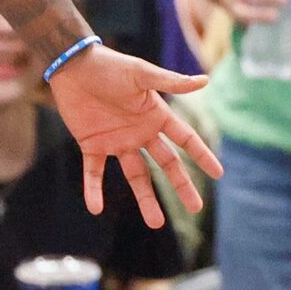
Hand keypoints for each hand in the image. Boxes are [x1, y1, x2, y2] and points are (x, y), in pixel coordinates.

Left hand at [40, 46, 219, 226]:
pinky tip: (96, 208)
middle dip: (181, 185)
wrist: (72, 66)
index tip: (218, 173)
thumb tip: (205, 80)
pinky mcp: (92, 145)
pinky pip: (94, 173)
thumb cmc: (109, 66)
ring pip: (136, 175)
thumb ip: (171, 81)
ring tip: (156, 223)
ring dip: (145, 198)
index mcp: (155, 115)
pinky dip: (94, 190)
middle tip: (196, 208)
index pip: (185, 139)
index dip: (201, 155)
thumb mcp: (141, 73)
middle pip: (166, 164)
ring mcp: (117, 141)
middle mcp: (140, 133)